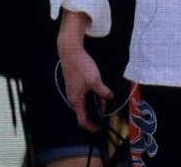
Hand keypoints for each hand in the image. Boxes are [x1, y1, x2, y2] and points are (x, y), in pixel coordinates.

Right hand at [57, 10, 112, 130]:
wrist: (70, 52)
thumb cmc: (82, 67)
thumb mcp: (95, 80)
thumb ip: (103, 91)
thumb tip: (110, 98)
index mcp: (76, 100)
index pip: (82, 120)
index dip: (91, 126)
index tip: (100, 128)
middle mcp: (72, 97)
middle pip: (85, 109)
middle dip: (96, 109)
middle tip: (107, 103)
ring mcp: (72, 90)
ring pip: (85, 100)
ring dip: (95, 100)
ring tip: (104, 94)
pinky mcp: (74, 82)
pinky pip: (83, 93)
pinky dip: (91, 93)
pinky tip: (98, 86)